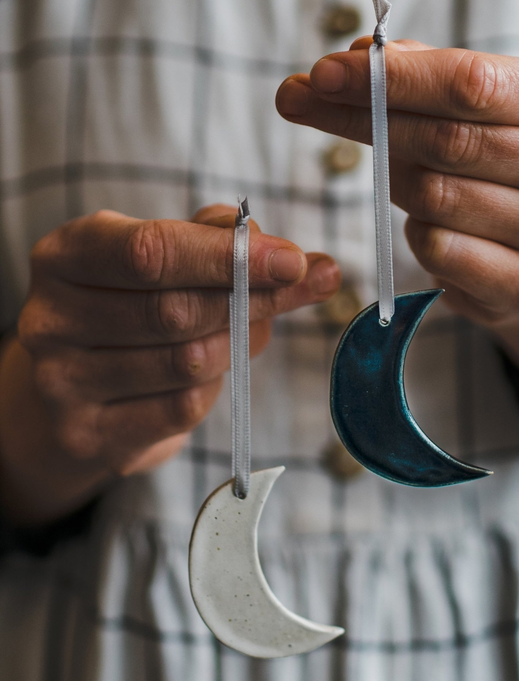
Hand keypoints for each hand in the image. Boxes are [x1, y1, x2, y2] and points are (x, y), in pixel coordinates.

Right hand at [0, 204, 339, 523]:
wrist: (70, 393)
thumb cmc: (128, 308)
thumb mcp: (158, 260)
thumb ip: (219, 244)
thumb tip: (304, 263)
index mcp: (65, 257)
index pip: (151, 252)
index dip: (228, 258)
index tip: (293, 261)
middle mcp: (52, 319)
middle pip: (175, 311)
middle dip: (252, 299)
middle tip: (300, 287)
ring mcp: (63, 384)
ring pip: (186, 364)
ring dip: (237, 345)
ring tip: (246, 330)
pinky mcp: (89, 436)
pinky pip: (181, 410)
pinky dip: (215, 388)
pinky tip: (213, 374)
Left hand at [276, 42, 518, 391]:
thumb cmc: (507, 159)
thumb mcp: (484, 103)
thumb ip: (424, 75)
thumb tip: (356, 57)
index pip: (472, 83)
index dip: (392, 79)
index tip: (323, 73)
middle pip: (448, 141)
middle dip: (367, 120)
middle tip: (306, 103)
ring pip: (436, 197)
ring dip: (395, 181)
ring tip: (394, 172)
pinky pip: (440, 250)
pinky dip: (415, 233)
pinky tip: (425, 223)